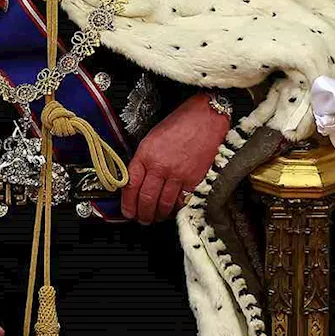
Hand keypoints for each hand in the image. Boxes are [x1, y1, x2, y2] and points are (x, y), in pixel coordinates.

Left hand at [121, 92, 229, 223]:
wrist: (207, 116)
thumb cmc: (181, 123)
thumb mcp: (153, 137)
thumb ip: (143, 160)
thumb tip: (136, 182)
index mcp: (146, 154)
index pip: (131, 185)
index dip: (127, 203)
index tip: (127, 211)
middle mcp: (161, 165)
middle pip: (146, 199)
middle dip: (142, 214)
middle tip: (141, 219)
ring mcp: (178, 174)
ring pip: (163, 204)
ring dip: (158, 215)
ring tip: (156, 217)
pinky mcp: (195, 179)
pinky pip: (182, 201)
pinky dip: (176, 209)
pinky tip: (173, 209)